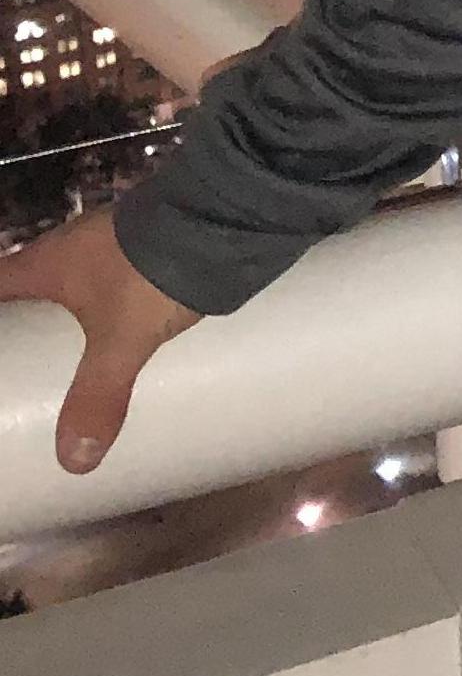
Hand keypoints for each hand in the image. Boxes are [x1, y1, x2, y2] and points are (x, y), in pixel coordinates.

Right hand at [0, 206, 199, 473]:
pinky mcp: (152, 244)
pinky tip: (123, 332)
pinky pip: (116, 279)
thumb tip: (76, 462)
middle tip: (22, 367)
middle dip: (27, 321)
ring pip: (77, 283)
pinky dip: (112, 306)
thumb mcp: (121, 339)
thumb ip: (99, 395)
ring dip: (72, 314)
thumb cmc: (152, 270)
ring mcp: (115, 243)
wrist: (225, 213)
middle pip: (34, 286)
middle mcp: (73, 245)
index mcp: (46, 262)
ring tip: (67, 358)